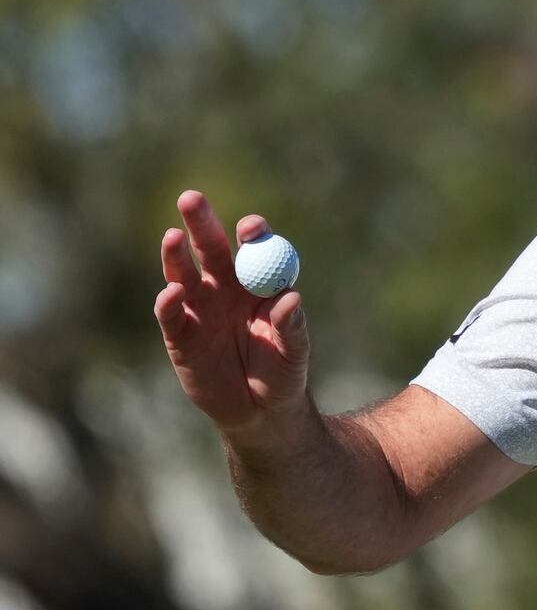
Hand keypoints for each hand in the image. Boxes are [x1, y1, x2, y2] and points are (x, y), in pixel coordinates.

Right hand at [154, 190, 310, 435]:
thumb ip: (292, 326)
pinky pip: (170, 314)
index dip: (252, 234)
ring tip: (174, 237)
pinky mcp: (179, 335)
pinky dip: (169, 302)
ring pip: (184, 273)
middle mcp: (226, 288)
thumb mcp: (294, 351)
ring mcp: (200, 309)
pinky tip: (172, 292)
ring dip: (176, 255)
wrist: (260, 411)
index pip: (254, 248)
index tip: (251, 226)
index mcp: (259, 283)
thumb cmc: (284, 372)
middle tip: (191, 198)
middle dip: (201, 223)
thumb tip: (290, 298)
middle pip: (212, 248)